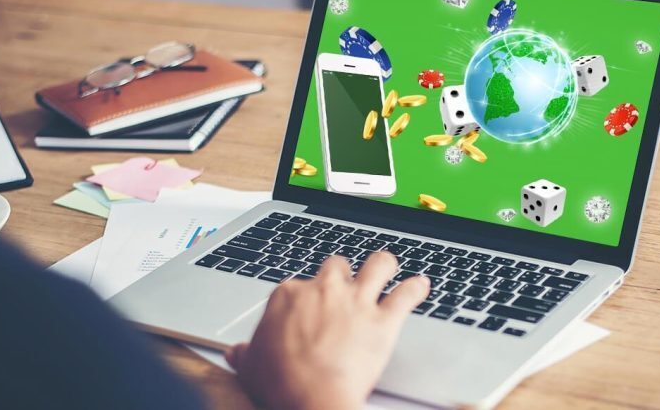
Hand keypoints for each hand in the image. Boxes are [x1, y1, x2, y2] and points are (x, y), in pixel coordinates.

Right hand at [226, 252, 429, 409]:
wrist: (311, 399)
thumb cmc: (281, 384)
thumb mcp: (252, 368)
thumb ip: (247, 354)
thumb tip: (238, 352)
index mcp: (288, 295)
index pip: (299, 284)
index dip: (306, 296)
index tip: (309, 308)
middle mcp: (324, 289)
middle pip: (336, 267)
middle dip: (342, 274)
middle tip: (345, 286)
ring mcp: (355, 301)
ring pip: (377, 265)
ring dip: (384, 264)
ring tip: (388, 265)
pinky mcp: (383, 320)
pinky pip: (406, 294)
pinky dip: (416, 288)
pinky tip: (422, 285)